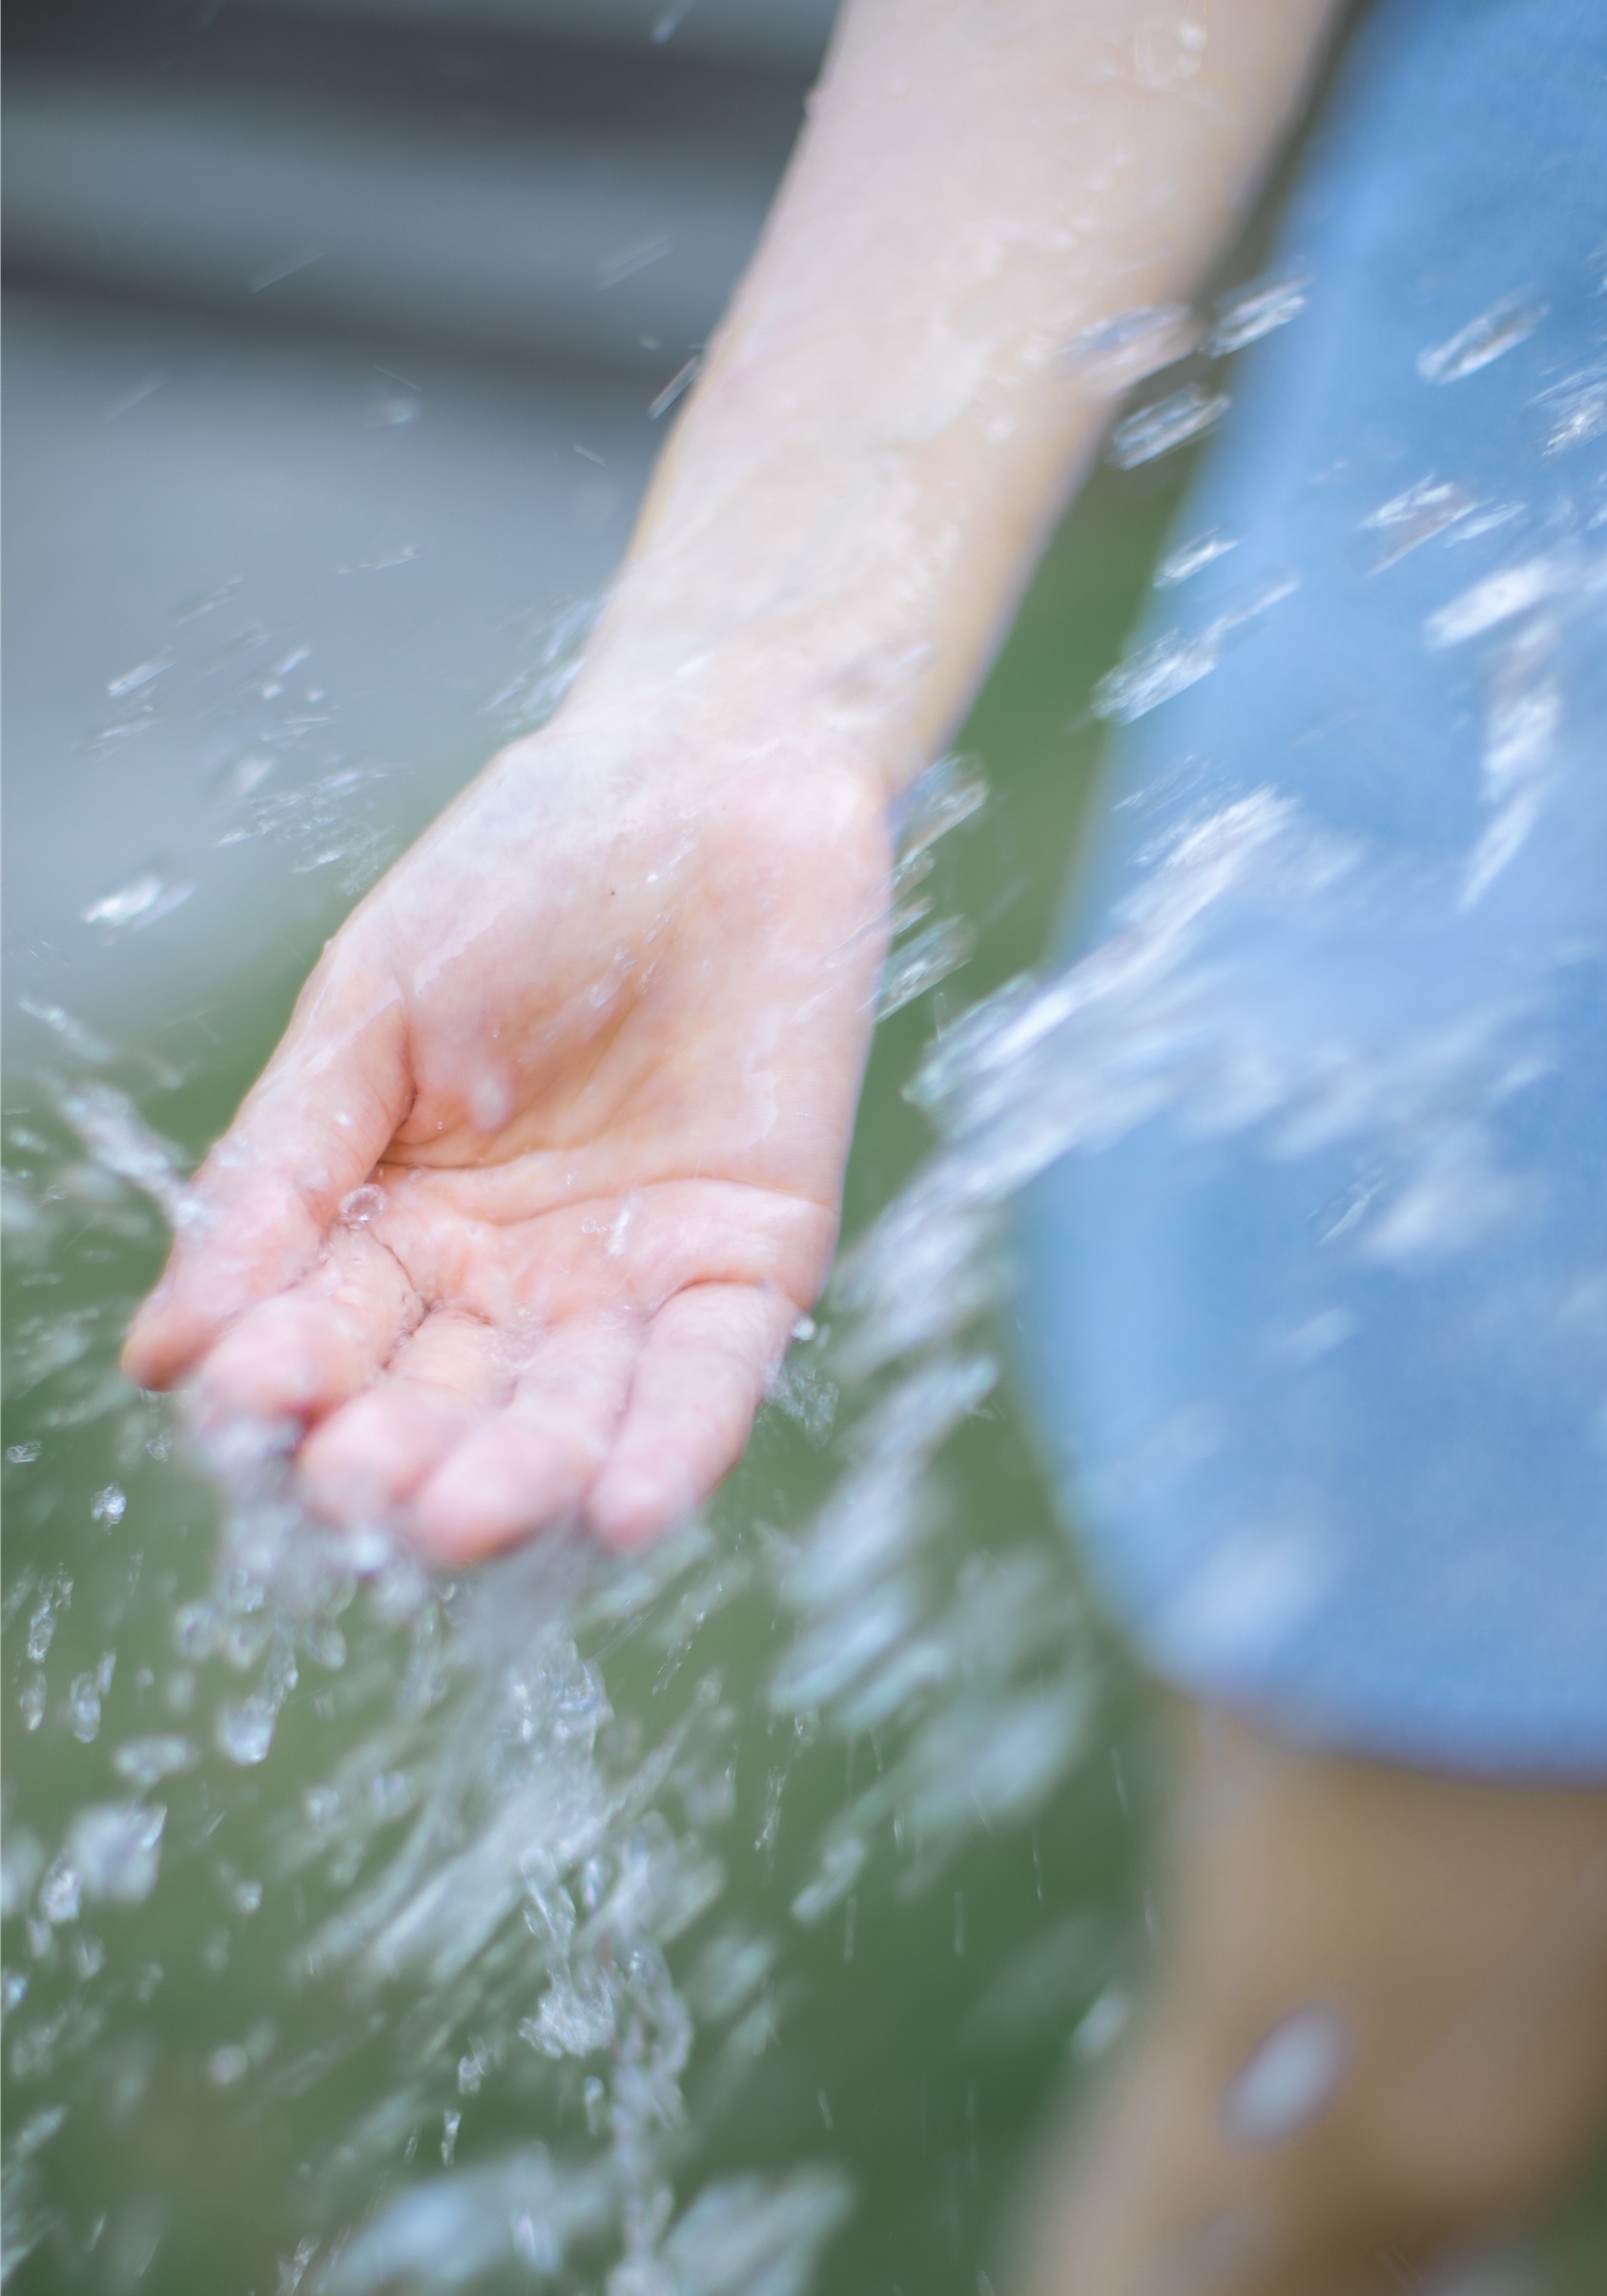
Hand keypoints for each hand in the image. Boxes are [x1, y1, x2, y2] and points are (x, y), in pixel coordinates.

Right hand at [122, 699, 890, 1560]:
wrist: (702, 775)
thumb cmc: (521, 878)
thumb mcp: (368, 1019)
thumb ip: (278, 1179)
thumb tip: (163, 1353)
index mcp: (400, 1230)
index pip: (328, 1338)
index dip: (288, 1379)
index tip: (246, 1410)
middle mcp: (514, 1286)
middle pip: (447, 1403)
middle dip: (401, 1456)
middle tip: (357, 1496)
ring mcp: (635, 1281)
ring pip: (572, 1413)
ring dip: (522, 1476)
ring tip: (462, 1520)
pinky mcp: (754, 1264)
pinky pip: (712, 1381)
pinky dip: (674, 1447)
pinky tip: (622, 1511)